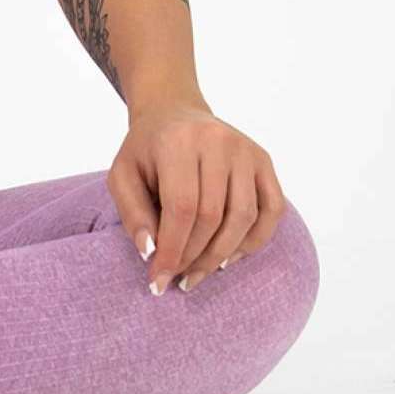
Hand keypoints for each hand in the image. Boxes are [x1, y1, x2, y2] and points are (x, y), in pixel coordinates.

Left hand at [106, 101, 287, 295]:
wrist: (173, 112)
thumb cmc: (145, 150)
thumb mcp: (123, 175)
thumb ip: (132, 213)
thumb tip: (151, 252)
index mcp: (178, 142)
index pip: (181, 207)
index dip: (172, 250)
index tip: (158, 281)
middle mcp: (217, 141)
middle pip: (213, 216)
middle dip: (194, 256)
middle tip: (178, 279)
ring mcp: (246, 150)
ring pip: (243, 217)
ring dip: (221, 255)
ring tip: (199, 273)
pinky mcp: (263, 160)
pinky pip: (272, 210)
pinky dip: (254, 240)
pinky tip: (230, 257)